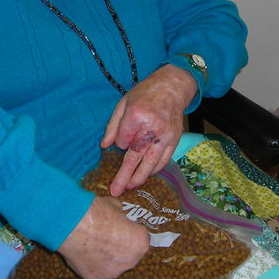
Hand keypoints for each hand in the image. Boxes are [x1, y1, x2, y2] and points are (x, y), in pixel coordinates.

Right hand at [57, 195, 149, 278]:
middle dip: (120, 247)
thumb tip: (118, 215)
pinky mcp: (95, 278)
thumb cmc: (97, 212)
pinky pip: (97, 271)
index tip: (120, 227)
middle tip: (106, 237)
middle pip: (128, 255)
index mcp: (140, 243)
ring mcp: (113, 272)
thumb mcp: (115, 206)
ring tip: (93, 245)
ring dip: (107, 258)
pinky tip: (84, 253)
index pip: (140, 239)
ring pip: (113, 265)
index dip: (130, 232)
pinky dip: (92, 264)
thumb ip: (121, 216)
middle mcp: (130, 262)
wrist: (74, 224)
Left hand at [100, 64, 197, 196]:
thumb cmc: (145, 93)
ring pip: (150, 163)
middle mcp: (151, 128)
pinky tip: (145, 174)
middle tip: (116, 190)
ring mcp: (165, 136)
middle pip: (135, 157)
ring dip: (139, 177)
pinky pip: (163, 160)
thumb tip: (104, 146)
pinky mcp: (174, 140)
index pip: (123, 140)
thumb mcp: (123, 103)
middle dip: (124, 176)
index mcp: (136, 116)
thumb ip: (113, 126)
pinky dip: (154, 169)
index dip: (120, 143)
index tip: (121, 140)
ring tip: (129, 187)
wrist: (172, 87)